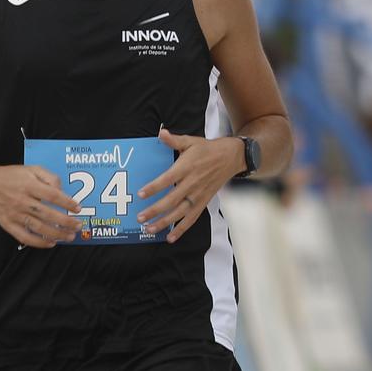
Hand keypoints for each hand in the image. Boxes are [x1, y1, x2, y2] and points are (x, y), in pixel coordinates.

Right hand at [0, 162, 81, 247]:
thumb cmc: (11, 176)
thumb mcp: (32, 168)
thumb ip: (49, 177)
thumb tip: (61, 190)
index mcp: (29, 185)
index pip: (52, 195)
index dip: (67, 203)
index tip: (78, 208)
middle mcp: (22, 201)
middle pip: (48, 214)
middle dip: (66, 222)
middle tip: (79, 225)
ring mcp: (14, 214)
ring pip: (38, 227)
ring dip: (56, 234)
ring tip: (69, 236)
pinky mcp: (8, 224)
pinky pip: (24, 237)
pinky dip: (38, 242)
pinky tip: (50, 243)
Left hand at [137, 128, 239, 242]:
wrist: (231, 157)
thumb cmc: (207, 149)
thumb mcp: (191, 141)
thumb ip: (174, 140)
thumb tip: (161, 133)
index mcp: (187, 167)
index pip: (168, 179)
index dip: (154, 187)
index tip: (141, 194)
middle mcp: (192, 183)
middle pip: (172, 199)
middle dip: (155, 210)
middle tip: (140, 217)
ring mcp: (198, 195)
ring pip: (180, 212)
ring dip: (164, 222)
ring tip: (149, 229)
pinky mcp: (203, 202)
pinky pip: (192, 218)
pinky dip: (181, 229)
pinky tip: (170, 237)